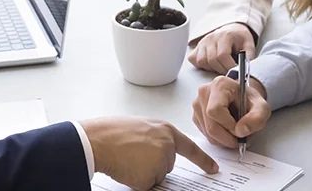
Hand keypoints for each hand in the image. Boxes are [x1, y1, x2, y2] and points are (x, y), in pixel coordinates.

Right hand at [80, 116, 218, 189]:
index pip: (191, 148)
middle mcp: (167, 146)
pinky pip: (146, 184)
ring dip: (143, 172)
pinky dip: (136, 180)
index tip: (214, 168)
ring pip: (157, 175)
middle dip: (153, 164)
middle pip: (168, 165)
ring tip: (127, 157)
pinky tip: (126, 167)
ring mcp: (160, 162)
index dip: (203, 160)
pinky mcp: (150, 177)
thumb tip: (157, 154)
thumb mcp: (141, 127)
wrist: (98, 140)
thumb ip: (156, 139)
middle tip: (133, 153)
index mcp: (166, 131)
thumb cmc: (113, 132)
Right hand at [187, 22, 255, 73]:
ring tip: (221, 66)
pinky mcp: (197, 47)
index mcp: (225, 36)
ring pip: (202, 61)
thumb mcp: (249, 46)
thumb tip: (244, 71)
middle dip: (222, 70)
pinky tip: (211, 64)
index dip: (229, 67)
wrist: (232, 30)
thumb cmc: (240, 38)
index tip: (236, 73)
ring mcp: (203, 42)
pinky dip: (201, 65)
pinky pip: (194, 60)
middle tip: (229, 72)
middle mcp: (211, 38)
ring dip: (211, 68)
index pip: (223, 55)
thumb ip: (248, 58)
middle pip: (212, 60)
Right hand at [192, 75, 269, 147]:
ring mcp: (197, 104)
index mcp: (220, 85)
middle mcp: (204, 92)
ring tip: (235, 131)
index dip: (229, 125)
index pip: (216, 111)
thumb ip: (257, 118)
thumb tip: (241, 131)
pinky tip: (226, 130)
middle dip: (228, 137)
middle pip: (211, 126)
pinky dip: (218, 138)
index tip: (241, 128)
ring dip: (224, 139)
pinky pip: (205, 134)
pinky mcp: (196, 115)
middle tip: (241, 137)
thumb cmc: (249, 101)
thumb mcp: (262, 108)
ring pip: (208, 133)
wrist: (242, 98)